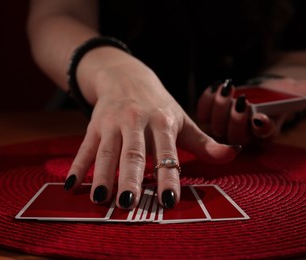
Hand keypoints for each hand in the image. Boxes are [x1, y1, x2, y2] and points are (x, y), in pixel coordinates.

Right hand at [64, 55, 239, 209]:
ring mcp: (112, 123)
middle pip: (133, 153)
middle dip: (129, 177)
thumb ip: (205, 142)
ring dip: (101, 176)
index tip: (169, 201)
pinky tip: (72, 185)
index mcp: (162, 122)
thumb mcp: (182, 119)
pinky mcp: (94, 125)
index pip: (167, 153)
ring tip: (100, 200)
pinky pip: (85, 148)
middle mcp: (136, 121)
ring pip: (106, 151)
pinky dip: (78, 166)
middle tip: (128, 202)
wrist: (126, 76)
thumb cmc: (159, 104)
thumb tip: (232, 155)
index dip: (168, 177)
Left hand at [196, 78, 305, 144]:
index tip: (261, 117)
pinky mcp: (212, 116)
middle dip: (237, 120)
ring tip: (227, 89)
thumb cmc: (278, 94)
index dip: (262, 129)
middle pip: (237, 136)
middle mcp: (245, 135)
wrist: (262, 91)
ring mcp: (226, 127)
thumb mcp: (294, 91)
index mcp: (266, 133)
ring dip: (220, 109)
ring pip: (218, 127)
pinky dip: (206, 102)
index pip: (264, 137)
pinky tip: (215, 87)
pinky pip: (204, 114)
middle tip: (241, 101)